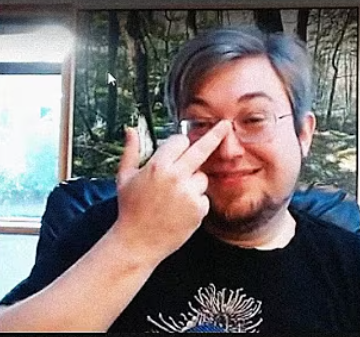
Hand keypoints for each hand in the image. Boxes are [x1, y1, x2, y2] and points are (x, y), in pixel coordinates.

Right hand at [113, 120, 229, 258]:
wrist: (138, 243)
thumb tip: (131, 129)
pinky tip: (179, 209)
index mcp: (158, 166)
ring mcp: (190, 193)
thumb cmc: (130, 209)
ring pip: (201, 176)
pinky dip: (195, 200)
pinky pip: (203, 196)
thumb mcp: (124, 178)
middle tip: (226, 125)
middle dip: (215, 134)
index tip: (178, 148)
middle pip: (201, 149)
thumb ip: (131, 151)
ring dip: (193, 181)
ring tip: (174, 197)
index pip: (179, 141)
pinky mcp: (199, 209)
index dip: (178, 144)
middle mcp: (176, 177)